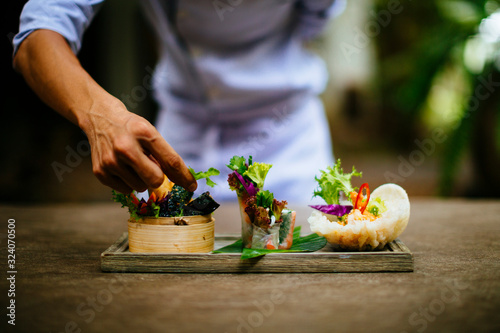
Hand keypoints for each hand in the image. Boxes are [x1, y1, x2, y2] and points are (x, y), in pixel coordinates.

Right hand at [81, 99, 196, 193]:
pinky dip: (128, 182)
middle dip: (157, 177)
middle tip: (150, 165)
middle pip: (155, 180)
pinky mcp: (100, 172)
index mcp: (144, 133)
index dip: (184, 176)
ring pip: (140, 187)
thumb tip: (180, 180)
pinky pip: (126, 190)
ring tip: (132, 162)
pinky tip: (121, 166)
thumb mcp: (150, 133)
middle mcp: (125, 147)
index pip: (170, 160)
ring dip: (141, 179)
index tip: (192, 186)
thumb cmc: (131, 128)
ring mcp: (110, 161)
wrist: (100, 118)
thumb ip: (164, 155)